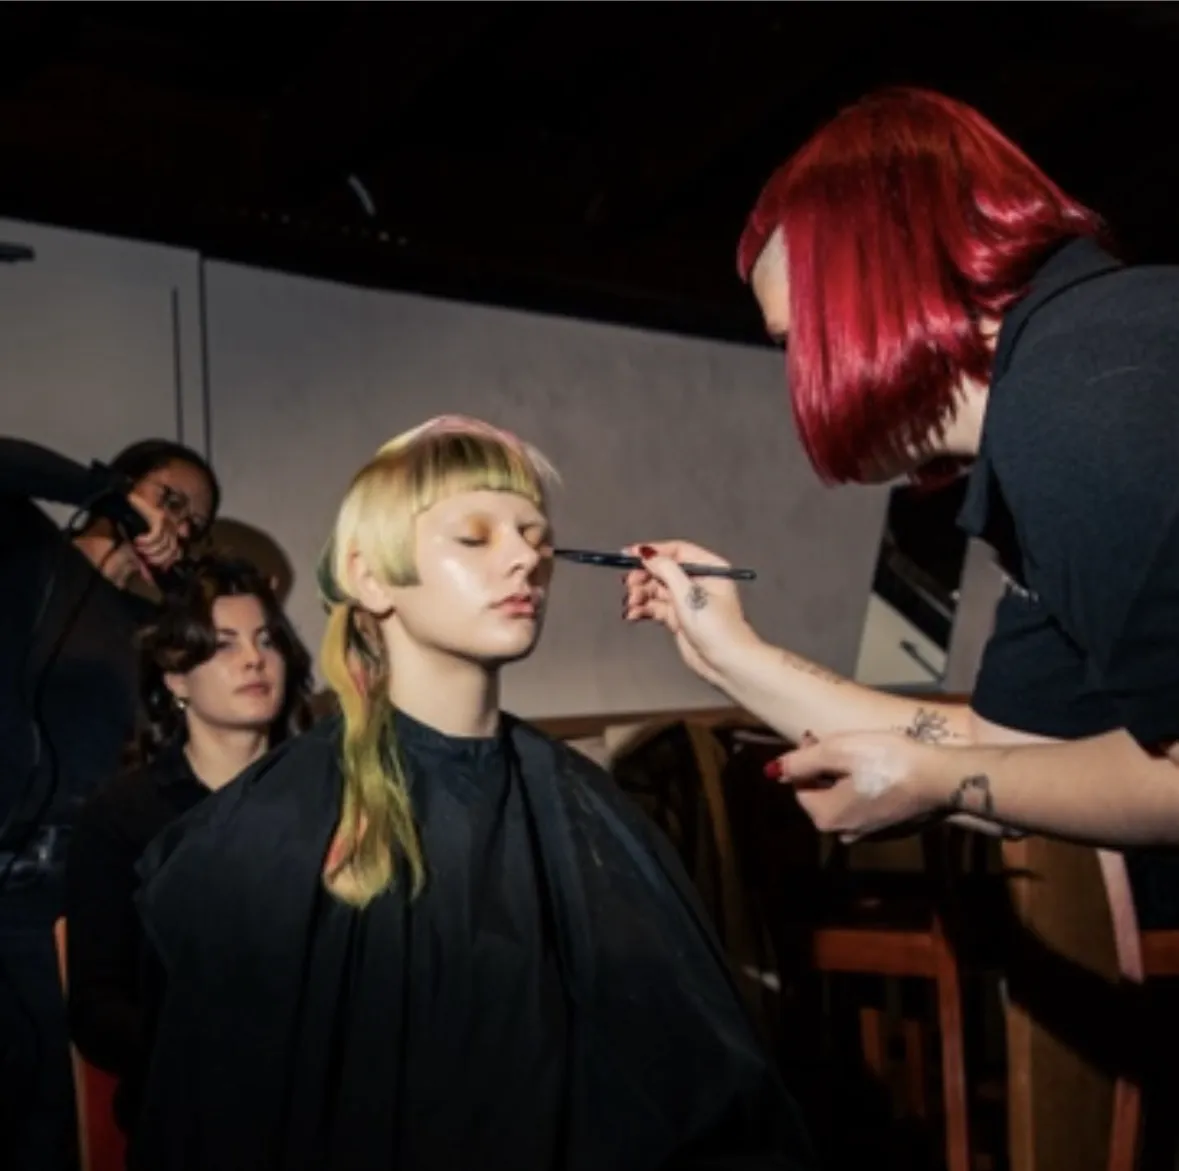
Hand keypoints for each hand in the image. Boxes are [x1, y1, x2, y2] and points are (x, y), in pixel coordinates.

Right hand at [126, 490, 181, 571]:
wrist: (123, 502)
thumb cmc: (129, 521)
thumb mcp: (139, 542)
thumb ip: (146, 557)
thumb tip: (149, 577)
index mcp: (170, 532)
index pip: (177, 552)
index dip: (168, 562)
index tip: (156, 570)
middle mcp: (172, 527)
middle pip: (172, 550)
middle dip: (157, 559)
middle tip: (143, 559)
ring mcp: (167, 521)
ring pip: (165, 545)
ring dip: (150, 551)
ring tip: (138, 549)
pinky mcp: (159, 517)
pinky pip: (156, 536)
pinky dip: (147, 542)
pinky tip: (137, 541)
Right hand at [621, 540, 759, 688]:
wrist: (725, 663)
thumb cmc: (718, 628)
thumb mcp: (690, 594)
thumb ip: (667, 571)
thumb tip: (648, 554)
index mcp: (709, 568)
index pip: (677, 551)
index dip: (653, 552)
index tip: (630, 554)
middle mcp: (698, 582)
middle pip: (663, 570)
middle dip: (644, 576)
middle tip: (629, 583)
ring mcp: (688, 600)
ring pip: (656, 589)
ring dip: (640, 594)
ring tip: (632, 603)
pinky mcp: (679, 618)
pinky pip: (656, 607)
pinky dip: (643, 609)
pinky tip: (633, 614)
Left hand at [768, 731, 948, 842]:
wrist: (941, 777)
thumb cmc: (885, 760)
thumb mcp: (836, 751)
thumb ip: (801, 762)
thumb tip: (773, 772)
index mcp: (825, 816)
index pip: (799, 786)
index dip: (805, 758)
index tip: (817, 735)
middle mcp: (843, 831)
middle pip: (820, 794)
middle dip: (824, 767)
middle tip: (839, 741)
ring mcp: (868, 832)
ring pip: (842, 797)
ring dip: (844, 774)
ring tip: (860, 751)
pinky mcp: (888, 825)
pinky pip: (863, 802)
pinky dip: (864, 785)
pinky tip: (879, 767)